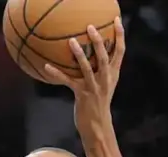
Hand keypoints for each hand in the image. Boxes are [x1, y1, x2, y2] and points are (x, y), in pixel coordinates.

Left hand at [43, 17, 125, 134]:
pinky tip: (46, 67)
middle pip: (105, 56)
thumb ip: (102, 68)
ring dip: (79, 55)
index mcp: (113, 74)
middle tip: (90, 27)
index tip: (117, 20)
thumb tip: (91, 50)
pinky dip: (57, 74)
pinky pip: (67, 81)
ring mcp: (94, 87)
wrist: (98, 126)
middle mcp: (106, 79)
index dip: (120, 35)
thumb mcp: (105, 84)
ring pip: (87, 68)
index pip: (120, 51)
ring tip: (71, 42)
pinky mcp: (82, 94)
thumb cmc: (99, 102)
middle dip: (98, 41)